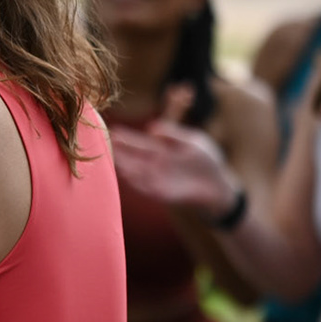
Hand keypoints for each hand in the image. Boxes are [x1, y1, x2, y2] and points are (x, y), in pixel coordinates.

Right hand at [110, 120, 242, 218]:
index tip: (111, 131)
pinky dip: (136, 182)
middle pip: (132, 158)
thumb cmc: (206, 160)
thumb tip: (151, 128)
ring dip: (123, 167)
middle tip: (102, 145)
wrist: (218, 186)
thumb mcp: (193, 141)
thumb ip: (174, 134)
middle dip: (118, 152)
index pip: (138, 143)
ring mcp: (156, 180)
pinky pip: (146, 188)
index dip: (125, 138)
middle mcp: (153, 165)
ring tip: (111, 160)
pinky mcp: (162, 193)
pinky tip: (127, 176)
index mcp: (159, 150)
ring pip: (135, 173)